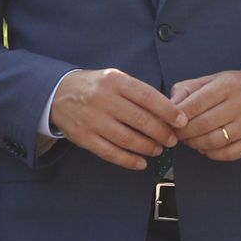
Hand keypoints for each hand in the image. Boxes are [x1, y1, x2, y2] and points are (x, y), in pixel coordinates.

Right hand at [50, 69, 185, 170]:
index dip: (168, 111)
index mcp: (115, 81)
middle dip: (161, 132)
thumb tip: (167, 112)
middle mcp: (103, 99)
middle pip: (140, 120)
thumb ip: (138, 92)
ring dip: (148, 147)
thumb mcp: (115, 78)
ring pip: (127, 139)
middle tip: (172, 139)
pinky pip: (110, 153)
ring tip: (158, 149)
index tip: (181, 121)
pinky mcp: (84, 137)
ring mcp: (92, 119)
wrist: (59, 93)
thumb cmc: (96, 86)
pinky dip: (129, 160)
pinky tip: (141, 162)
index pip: (148, 96)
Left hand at [170, 70, 240, 161]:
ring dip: (195, 144)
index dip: (178, 116)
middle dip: (184, 133)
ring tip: (190, 140)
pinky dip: (211, 154)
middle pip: (203, 125)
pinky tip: (205, 147)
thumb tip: (169, 106)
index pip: (195, 104)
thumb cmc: (237, 86)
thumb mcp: (214, 79)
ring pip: (213, 141)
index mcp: (228, 85)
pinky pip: (227, 154)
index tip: (171, 121)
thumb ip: (189, 89)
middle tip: (177, 134)